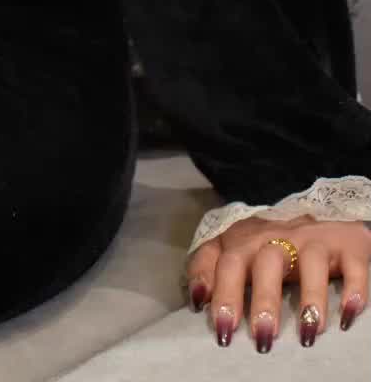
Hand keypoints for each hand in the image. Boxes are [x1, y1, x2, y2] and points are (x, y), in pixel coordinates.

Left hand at [186, 216, 370, 348]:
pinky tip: (348, 316)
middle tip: (263, 338)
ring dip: (310, 297)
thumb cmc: (269, 240)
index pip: (227, 262)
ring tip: (308, 334)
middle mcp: (279, 237)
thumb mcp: (234, 247)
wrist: (321, 213)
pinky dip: (353, 291)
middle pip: (266, 261)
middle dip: (264, 299)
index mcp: (246, 240)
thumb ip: (207, 267)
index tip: (222, 329)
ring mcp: (315, 240)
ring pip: (311, 261)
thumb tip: (196, 298)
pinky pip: (354, 267)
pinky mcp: (348, 246)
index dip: (221, 294)